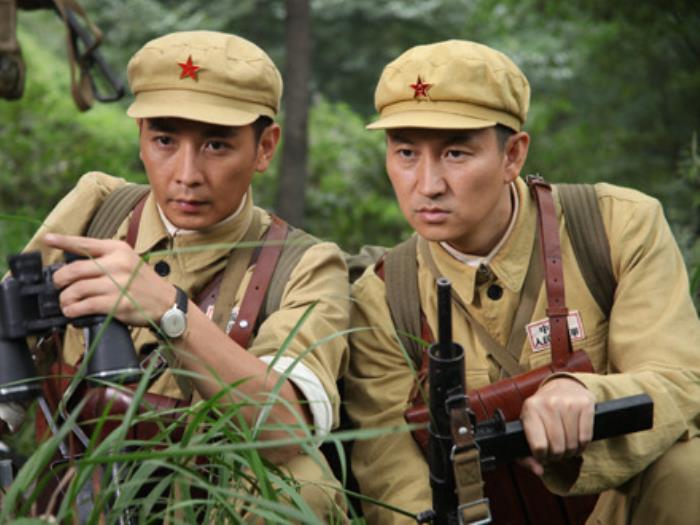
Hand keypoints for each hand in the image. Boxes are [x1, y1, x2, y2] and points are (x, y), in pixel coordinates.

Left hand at [44, 233, 174, 326]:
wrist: (166, 302)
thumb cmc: (143, 282)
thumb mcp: (128, 261)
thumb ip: (104, 259)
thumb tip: (73, 266)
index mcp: (118, 249)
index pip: (85, 243)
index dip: (63, 241)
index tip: (47, 239)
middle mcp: (118, 264)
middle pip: (74, 270)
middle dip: (59, 280)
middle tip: (58, 285)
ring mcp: (118, 284)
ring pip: (77, 290)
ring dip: (65, 298)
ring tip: (65, 302)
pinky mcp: (117, 304)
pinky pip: (86, 306)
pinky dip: (74, 310)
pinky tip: (72, 311)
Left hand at [518, 377, 594, 475]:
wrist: (561, 386)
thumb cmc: (541, 412)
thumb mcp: (527, 427)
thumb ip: (525, 454)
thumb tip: (539, 471)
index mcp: (530, 408)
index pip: (538, 446)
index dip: (541, 457)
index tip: (542, 455)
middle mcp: (549, 403)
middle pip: (557, 448)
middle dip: (556, 456)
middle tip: (555, 453)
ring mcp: (568, 403)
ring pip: (572, 444)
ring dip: (570, 452)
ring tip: (565, 447)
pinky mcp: (585, 404)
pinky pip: (586, 437)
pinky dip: (582, 446)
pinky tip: (576, 443)